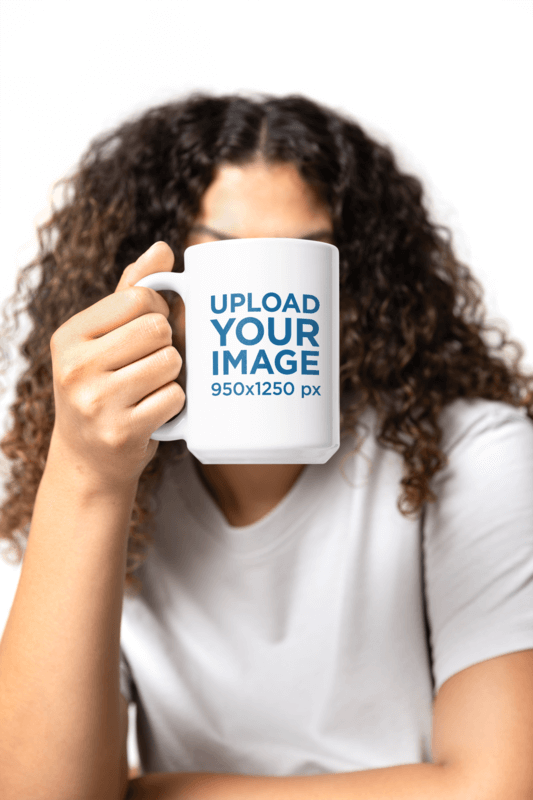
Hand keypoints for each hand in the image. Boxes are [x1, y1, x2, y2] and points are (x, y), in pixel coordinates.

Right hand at [48, 241, 183, 491]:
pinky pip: (175, 397)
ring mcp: (97, 402)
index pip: (139, 298)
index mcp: (70, 336)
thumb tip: (163, 249)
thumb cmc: (101, 389)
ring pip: (171, 362)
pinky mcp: (122, 432)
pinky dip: (175, 403)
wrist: (87, 461)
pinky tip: (154, 410)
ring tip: (150, 388)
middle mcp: (76, 367)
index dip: (157, 311)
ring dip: (172, 375)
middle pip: (159, 329)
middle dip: (166, 345)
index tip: (147, 331)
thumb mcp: (101, 340)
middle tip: (150, 363)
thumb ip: (130, 293)